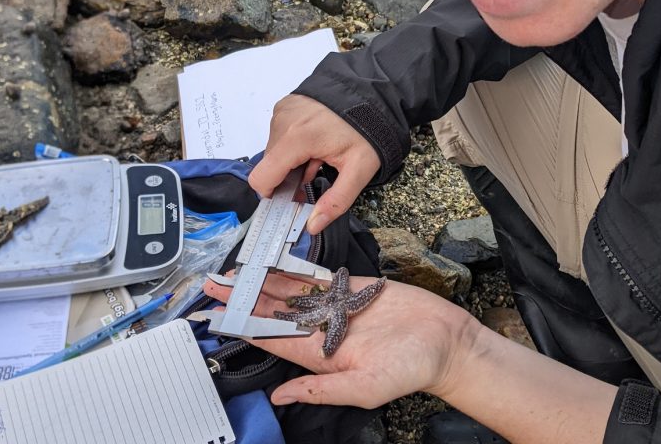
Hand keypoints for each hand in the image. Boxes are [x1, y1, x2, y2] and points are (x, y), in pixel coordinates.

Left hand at [202, 271, 479, 408]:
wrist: (444, 340)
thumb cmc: (410, 370)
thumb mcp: (364, 389)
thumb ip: (321, 389)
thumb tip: (280, 396)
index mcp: (321, 356)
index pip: (273, 340)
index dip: (245, 327)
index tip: (220, 316)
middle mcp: (323, 330)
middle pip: (275, 313)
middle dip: (245, 300)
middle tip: (215, 286)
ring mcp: (337, 307)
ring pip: (292, 292)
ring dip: (265, 282)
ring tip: (237, 272)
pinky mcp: (353, 288)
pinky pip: (319, 278)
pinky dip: (297, 271)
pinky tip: (277, 263)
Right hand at [249, 94, 381, 233]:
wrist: (373, 93)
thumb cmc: (368, 128)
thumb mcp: (359, 169)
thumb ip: (336, 201)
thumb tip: (313, 225)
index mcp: (295, 138)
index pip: (261, 179)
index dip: (272, 195)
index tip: (290, 200)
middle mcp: (283, 121)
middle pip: (269, 165)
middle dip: (288, 177)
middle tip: (316, 175)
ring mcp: (283, 110)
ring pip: (275, 150)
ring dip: (293, 160)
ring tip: (319, 156)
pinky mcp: (287, 105)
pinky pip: (280, 132)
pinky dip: (294, 143)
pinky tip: (316, 143)